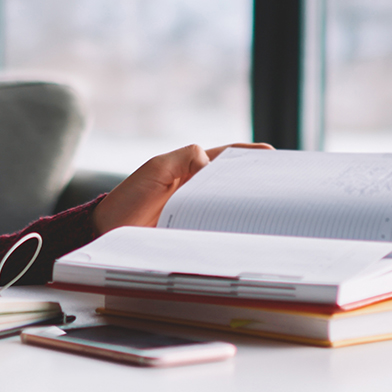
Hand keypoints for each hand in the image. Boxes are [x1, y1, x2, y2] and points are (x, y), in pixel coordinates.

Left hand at [92, 142, 273, 234]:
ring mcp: (199, 213)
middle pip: (236, 184)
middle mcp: (200, 190)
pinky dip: (233, 232)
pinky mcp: (196, 234)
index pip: (229, 158)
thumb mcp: (156, 169)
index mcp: (194, 168)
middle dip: (258, 184)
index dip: (251, 157)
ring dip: (248, 210)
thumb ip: (185, 158)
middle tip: (282, 187)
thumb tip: (211, 165)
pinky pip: (219, 231)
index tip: (275, 158)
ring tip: (270, 212)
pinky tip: (246, 234)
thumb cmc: (130, 198)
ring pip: (231, 208)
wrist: (108, 232)